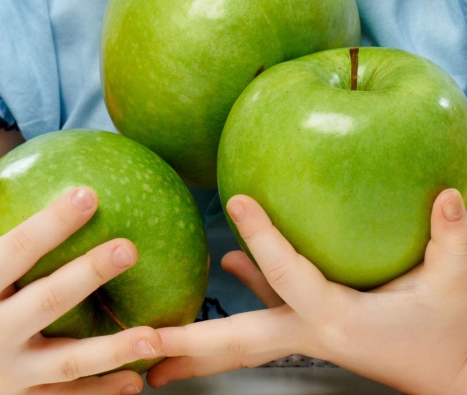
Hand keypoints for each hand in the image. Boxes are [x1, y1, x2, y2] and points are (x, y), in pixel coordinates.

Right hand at [0, 152, 161, 394]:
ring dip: (113, 351)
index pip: (15, 250)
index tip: (88, 193)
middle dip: (89, 275)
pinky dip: (99, 393)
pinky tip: (136, 379)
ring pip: (65, 364)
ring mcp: (1, 375)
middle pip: (47, 302)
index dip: (52, 222)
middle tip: (129, 248)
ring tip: (157, 336)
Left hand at [146, 190, 466, 394]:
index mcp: (338, 320)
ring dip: (198, 338)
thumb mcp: (453, 285)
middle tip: (138, 346)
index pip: (290, 276)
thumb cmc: (449, 332)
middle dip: (187, 347)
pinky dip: (246, 290)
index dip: (264, 239)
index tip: (236, 201)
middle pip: (238, 340)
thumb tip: (451, 195)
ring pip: (243, 336)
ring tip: (153, 335)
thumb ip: (451, 240)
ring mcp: (308, 333)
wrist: (450, 377)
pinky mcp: (314, 326)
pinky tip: (229, 263)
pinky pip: (268, 312)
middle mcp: (311, 331)